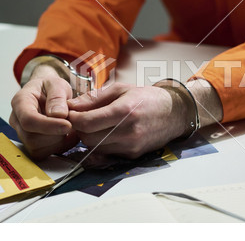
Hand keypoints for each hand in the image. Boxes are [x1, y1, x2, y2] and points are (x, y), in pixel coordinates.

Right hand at [9, 65, 77, 159]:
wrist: (48, 91)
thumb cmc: (51, 87)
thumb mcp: (57, 83)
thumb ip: (57, 96)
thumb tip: (59, 115)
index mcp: (20, 102)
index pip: (28, 120)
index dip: (48, 126)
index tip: (68, 125)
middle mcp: (17, 120)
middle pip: (32, 138)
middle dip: (56, 134)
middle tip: (71, 122)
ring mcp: (23, 134)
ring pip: (37, 149)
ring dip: (58, 141)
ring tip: (70, 127)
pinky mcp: (32, 144)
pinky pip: (44, 153)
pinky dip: (60, 147)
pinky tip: (68, 135)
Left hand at [67, 83, 188, 158]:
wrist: (173, 113)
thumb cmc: (146, 98)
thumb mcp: (120, 89)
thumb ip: (94, 97)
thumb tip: (71, 105)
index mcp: (124, 111)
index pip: (87, 123)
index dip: (73, 118)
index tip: (71, 112)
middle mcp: (128, 132)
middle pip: (88, 138)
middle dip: (80, 128)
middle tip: (82, 118)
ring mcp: (131, 146)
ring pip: (95, 148)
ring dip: (90, 137)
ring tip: (96, 124)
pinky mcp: (133, 156)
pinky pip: (106, 153)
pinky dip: (102, 144)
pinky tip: (108, 133)